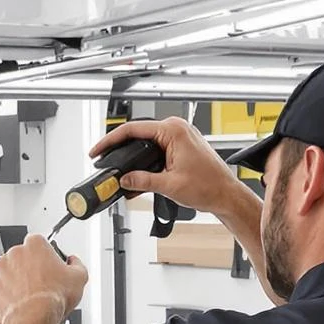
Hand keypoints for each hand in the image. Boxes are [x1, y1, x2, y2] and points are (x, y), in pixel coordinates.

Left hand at [0, 237, 86, 323]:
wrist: (33, 319)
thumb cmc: (52, 298)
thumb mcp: (79, 277)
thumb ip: (76, 264)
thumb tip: (73, 262)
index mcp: (34, 245)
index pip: (39, 243)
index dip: (46, 256)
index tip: (50, 267)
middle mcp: (12, 254)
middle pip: (20, 258)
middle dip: (28, 269)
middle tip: (40, 285)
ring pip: (5, 274)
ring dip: (14, 283)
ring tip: (28, 297)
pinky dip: (2, 297)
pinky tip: (16, 304)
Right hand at [94, 117, 246, 218]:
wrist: (226, 195)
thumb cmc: (209, 186)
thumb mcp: (169, 185)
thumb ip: (142, 181)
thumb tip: (124, 179)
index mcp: (173, 130)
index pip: (132, 129)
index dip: (110, 141)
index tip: (97, 150)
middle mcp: (176, 128)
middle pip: (137, 134)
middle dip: (119, 149)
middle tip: (102, 161)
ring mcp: (179, 136)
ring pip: (145, 142)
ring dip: (132, 156)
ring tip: (117, 170)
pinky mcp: (180, 145)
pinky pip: (155, 148)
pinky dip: (144, 160)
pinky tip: (135, 173)